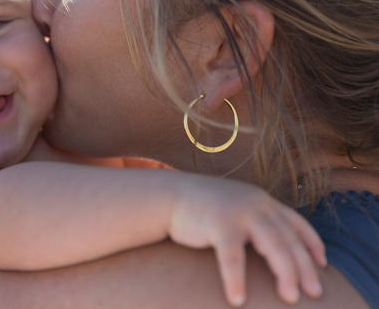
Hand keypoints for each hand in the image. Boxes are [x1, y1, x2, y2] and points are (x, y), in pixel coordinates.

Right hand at [168, 175, 326, 306]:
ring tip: (290, 297)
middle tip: (314, 293)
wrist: (168, 195)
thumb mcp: (235, 207)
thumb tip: (271, 246)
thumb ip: (254, 220)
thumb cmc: (201, 207)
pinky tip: (238, 299)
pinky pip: (233, 258)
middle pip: (289, 239)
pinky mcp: (219, 224)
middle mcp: (256, 204)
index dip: (312, 243)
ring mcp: (239, 213)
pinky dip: (237, 280)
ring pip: (273, 246)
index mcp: (262, 201)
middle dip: (304, 269)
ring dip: (285, 274)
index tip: (323, 263)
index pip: (296, 222)